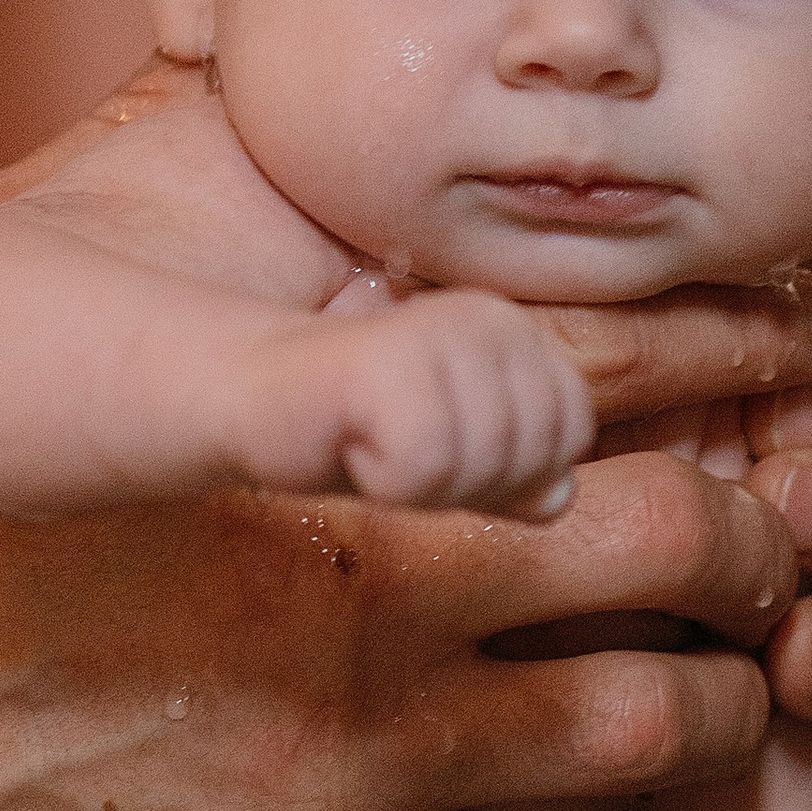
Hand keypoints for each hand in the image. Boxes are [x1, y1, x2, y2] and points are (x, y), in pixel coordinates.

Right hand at [0, 279, 811, 810]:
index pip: (611, 365)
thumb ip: (276, 268)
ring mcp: (361, 772)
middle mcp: (368, 602)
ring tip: (738, 680)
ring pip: (673, 736)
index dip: (748, 340)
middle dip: (779, 530)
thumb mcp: (88, 341)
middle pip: (698, 549)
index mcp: (322, 440)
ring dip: (737, 707)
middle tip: (800, 532)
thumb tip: (345, 110)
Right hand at [249, 290, 595, 517]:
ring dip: (422, 483)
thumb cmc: (345, 428)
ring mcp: (442, 331)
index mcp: (515, 330)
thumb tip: (559, 494)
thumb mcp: (448, 457)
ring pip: (487, 464)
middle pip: (537, 453)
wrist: (240, 395)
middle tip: (395, 449)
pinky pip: (428, 464)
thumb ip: (514, 472)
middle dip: (469, 482)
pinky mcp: (388, 357)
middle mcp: (489, 316)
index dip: (507, 469)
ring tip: (370, 442)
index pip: (571, 433)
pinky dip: (385, 478)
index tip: (431, 448)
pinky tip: (349, 442)